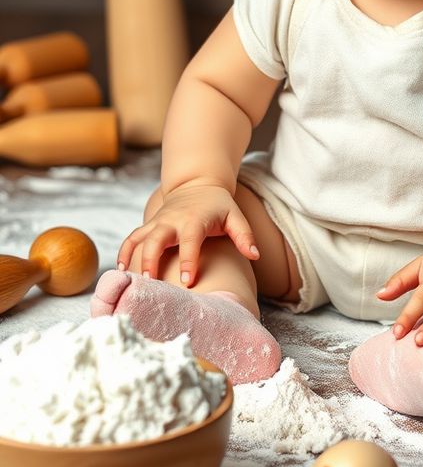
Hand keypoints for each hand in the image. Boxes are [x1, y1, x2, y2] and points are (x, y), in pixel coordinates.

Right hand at [116, 181, 258, 286]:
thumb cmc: (218, 206)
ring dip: (132, 257)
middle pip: (156, 239)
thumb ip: (245, 235)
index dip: (188, 261)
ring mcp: (158, 222)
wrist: (197, 183)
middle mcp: (172, 220)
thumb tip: (255, 255)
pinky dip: (124, 252)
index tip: (187, 282)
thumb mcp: (235, 216)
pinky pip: (132, 238)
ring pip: (139, 238)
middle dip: (151, 260)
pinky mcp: (149, 225)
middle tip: (150, 283)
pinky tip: (122, 271)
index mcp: (194, 220)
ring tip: (130, 279)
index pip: (190, 241)